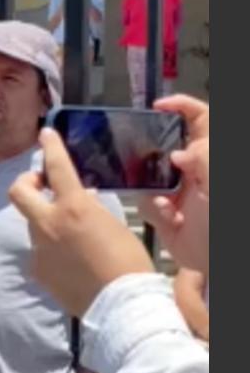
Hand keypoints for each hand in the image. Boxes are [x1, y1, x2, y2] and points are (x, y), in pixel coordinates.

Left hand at [9, 128, 154, 316]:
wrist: (122, 307)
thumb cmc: (128, 263)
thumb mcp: (112, 225)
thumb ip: (89, 209)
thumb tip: (82, 201)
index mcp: (73, 207)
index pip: (56, 168)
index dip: (50, 147)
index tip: (45, 136)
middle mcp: (48, 224)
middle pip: (18, 192)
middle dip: (27, 183)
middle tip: (41, 186)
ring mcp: (38, 248)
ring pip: (33, 225)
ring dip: (46, 223)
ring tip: (72, 238)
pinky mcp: (37, 270)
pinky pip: (40, 252)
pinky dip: (51, 251)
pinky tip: (70, 263)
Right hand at [138, 95, 209, 275]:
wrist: (220, 265)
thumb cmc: (226, 225)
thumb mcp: (220, 184)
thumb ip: (205, 158)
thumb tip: (180, 152)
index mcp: (212, 157)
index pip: (200, 119)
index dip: (181, 107)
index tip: (159, 107)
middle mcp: (197, 170)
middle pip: (167, 146)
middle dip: (154, 154)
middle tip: (146, 160)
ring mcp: (182, 192)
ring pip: (150, 176)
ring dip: (153, 189)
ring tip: (167, 203)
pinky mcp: (168, 214)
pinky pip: (148, 203)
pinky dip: (154, 210)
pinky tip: (170, 219)